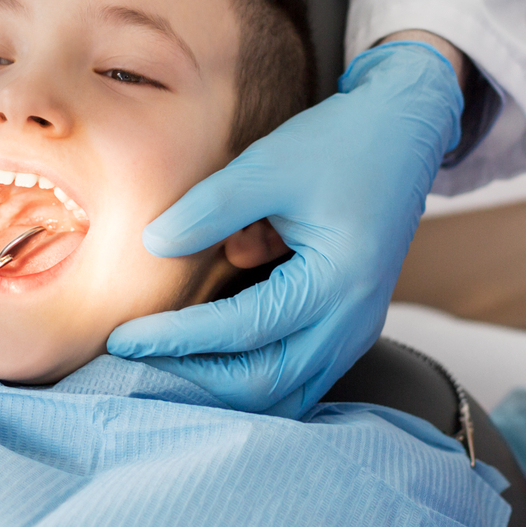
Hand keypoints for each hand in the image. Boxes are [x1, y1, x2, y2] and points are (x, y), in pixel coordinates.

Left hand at [106, 41, 463, 416]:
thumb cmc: (340, 143)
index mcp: (338, 281)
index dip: (177, 338)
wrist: (403, 133)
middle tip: (134, 363)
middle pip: (264, 382)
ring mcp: (356, 332)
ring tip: (163, 373)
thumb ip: (211, 207)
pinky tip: (205, 368)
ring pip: (283, 393)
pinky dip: (251, 381)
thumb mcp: (269, 165)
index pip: (243, 330)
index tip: (123, 337)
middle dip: (194, 378)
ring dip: (222, 391)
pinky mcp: (349, 329)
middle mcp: (353, 321)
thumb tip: (154, 245)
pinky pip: (297, 378)